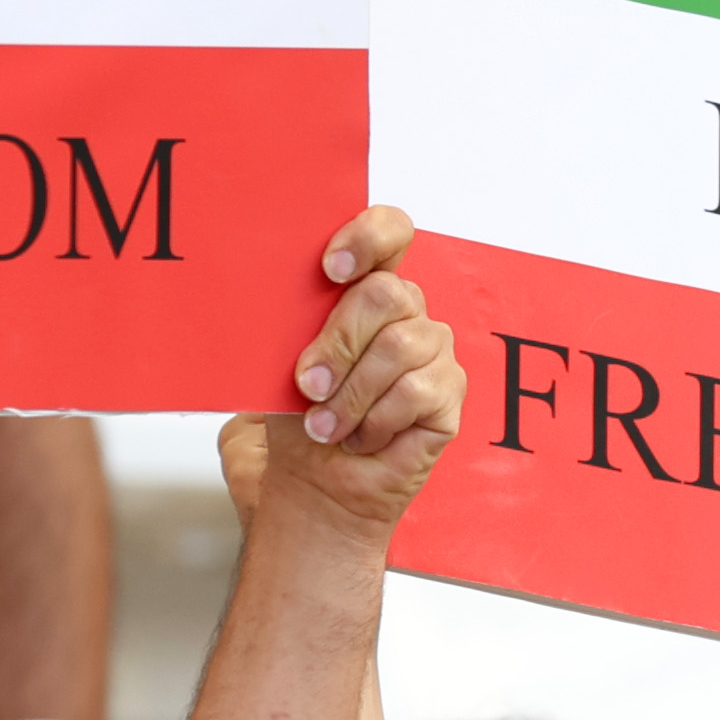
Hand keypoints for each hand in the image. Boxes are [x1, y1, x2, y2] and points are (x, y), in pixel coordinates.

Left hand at [217, 207, 457, 542]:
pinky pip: (416, 392)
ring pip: (399, 347)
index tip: (331, 268)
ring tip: (324, 426)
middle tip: (308, 384)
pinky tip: (360, 438)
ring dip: (351, 394)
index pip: (390, 233)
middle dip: (339, 342)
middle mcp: (405, 313)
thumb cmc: (301, 421)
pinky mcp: (448, 394)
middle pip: (388, 293)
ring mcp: (433, 351)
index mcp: (365, 290)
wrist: (317, 486)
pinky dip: (375, 422)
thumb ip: (292, 322)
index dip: (368, 237)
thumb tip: (271, 294)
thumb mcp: (282, 363)